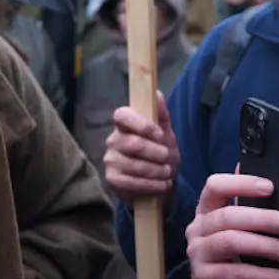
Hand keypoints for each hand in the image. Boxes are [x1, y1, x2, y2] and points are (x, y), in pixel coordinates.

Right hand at [104, 91, 179, 208]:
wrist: (157, 182)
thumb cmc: (160, 154)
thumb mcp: (165, 134)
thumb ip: (161, 115)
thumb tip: (157, 93)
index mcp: (123, 125)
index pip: (121, 115)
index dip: (142, 125)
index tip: (160, 135)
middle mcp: (112, 140)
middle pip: (134, 144)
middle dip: (157, 153)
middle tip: (168, 158)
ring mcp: (110, 160)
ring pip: (136, 165)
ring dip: (158, 171)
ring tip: (167, 173)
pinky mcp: (112, 179)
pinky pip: (133, 183)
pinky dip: (153, 185)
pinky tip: (162, 184)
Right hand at [187, 173, 278, 278]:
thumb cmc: (234, 263)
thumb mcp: (239, 233)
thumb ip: (247, 209)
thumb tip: (262, 179)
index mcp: (206, 212)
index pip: (214, 187)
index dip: (240, 184)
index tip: (269, 187)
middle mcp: (197, 229)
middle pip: (227, 216)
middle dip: (264, 219)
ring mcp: (198, 254)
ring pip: (231, 242)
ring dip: (267, 246)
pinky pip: (237, 273)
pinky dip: (266, 275)